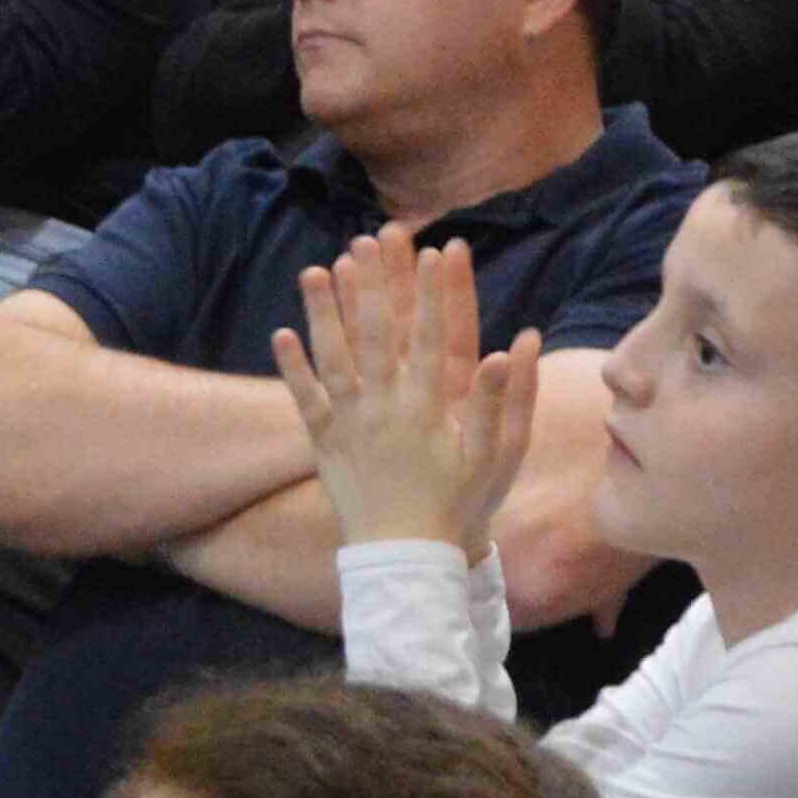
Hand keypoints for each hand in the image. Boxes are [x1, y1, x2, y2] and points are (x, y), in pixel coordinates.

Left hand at [267, 230, 543, 557]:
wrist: (408, 560)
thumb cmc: (459, 507)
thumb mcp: (494, 455)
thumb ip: (502, 399)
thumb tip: (516, 344)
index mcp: (429, 407)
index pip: (434, 335)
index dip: (435, 291)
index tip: (435, 250)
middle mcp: (386, 408)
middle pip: (379, 333)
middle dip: (377, 282)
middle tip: (373, 238)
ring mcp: (352, 425)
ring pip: (335, 358)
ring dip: (325, 312)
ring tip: (316, 270)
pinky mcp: (326, 445)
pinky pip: (306, 402)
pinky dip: (293, 370)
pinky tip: (281, 334)